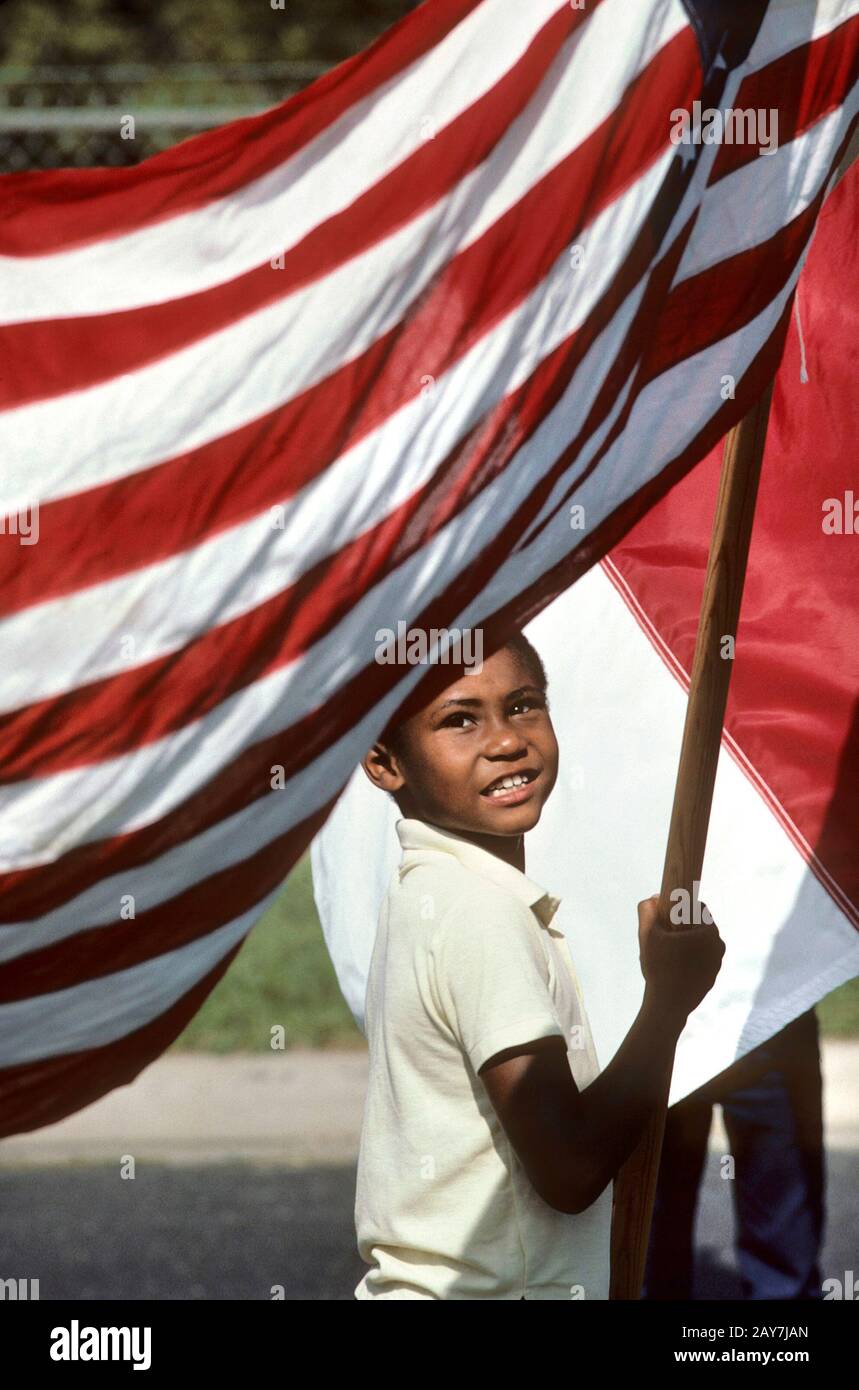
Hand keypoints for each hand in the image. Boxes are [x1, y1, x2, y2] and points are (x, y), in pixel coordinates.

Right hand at [637, 894, 724, 1023]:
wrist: (667, 1006)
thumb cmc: (659, 967)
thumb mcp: (647, 935)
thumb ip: (648, 911)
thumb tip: (653, 899)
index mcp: (709, 931)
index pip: (698, 907)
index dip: (680, 908)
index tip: (666, 916)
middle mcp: (719, 945)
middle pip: (699, 925)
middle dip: (682, 926)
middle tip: (663, 935)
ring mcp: (717, 963)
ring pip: (700, 943)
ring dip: (685, 943)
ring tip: (665, 953)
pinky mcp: (712, 977)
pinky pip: (700, 960)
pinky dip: (689, 959)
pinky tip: (672, 967)